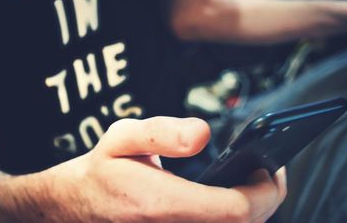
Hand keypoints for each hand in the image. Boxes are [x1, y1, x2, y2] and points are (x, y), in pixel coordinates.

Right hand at [11, 117, 286, 222]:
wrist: (76, 206)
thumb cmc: (100, 171)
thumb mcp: (122, 138)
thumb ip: (163, 132)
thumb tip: (204, 133)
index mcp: (163, 204)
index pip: (237, 210)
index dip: (265, 189)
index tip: (271, 165)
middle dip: (267, 197)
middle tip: (268, 167)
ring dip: (254, 208)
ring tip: (254, 177)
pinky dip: (234, 216)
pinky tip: (230, 196)